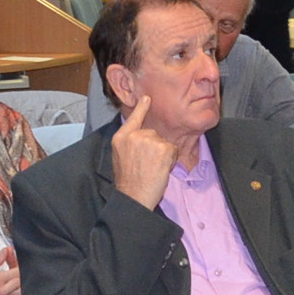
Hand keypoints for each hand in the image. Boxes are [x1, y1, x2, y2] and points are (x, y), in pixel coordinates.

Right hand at [110, 95, 177, 209]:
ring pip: (164, 142)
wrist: (133, 196)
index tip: (147, 98)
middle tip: (146, 166)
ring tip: (151, 169)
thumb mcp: (121, 157)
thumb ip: (130, 143)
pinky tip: (159, 169)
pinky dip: (170, 160)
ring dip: (163, 155)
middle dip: (155, 147)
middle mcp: (133, 135)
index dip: (141, 108)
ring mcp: (148, 140)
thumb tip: (142, 136)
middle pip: (153, 133)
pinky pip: (172, 149)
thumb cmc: (129, 182)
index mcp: (121, 137)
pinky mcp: (162, 147)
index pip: (133, 119)